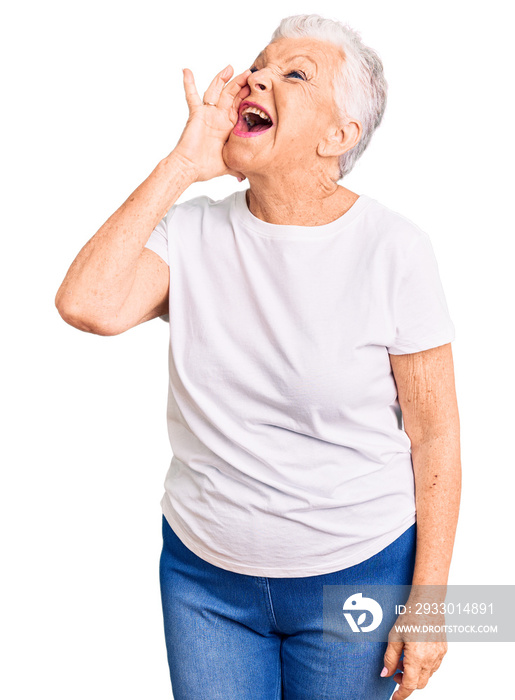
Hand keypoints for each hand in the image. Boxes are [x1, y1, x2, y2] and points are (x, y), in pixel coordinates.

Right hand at [173, 64, 250, 182]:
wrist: (190, 168)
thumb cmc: (206, 167)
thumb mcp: (229, 165)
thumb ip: (238, 168)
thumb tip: (245, 177)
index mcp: (228, 126)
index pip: (240, 107)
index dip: (248, 97)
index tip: (259, 88)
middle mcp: (219, 117)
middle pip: (231, 95)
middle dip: (240, 84)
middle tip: (250, 73)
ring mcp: (208, 114)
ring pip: (216, 91)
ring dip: (221, 79)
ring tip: (231, 67)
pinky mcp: (196, 114)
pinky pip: (192, 96)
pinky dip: (188, 83)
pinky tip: (186, 70)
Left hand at [381, 609, 447, 698]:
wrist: (428, 602)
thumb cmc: (410, 616)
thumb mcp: (394, 636)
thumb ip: (390, 658)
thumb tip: (385, 674)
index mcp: (417, 657)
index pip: (409, 685)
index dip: (401, 694)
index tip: (394, 698)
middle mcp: (430, 659)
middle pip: (419, 683)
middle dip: (406, 683)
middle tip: (395, 673)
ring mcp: (439, 655)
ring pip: (427, 675)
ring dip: (415, 674)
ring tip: (404, 659)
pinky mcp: (443, 650)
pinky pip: (434, 666)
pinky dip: (423, 666)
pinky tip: (415, 654)